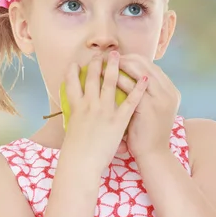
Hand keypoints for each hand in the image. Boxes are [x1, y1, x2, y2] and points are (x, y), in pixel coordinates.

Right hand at [62, 52, 148, 171]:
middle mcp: (89, 105)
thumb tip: (78, 113)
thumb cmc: (75, 152)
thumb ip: (76, 118)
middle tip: (101, 53)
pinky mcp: (118, 120)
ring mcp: (104, 111)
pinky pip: (131, 101)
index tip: (76, 62)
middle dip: (97, 63)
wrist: (81, 162)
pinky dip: (138, 89)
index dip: (73, 71)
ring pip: (110, 83)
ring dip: (115, 67)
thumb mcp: (72, 130)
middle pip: (93, 78)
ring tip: (118, 55)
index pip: (71, 84)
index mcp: (76, 108)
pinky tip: (144, 79)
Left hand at [109, 53, 180, 159]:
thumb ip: (148, 94)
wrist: (152, 154)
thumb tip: (132, 78)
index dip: (132, 59)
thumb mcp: (155, 109)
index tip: (117, 58)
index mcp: (171, 91)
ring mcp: (160, 99)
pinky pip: (130, 87)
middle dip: (125, 59)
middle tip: (108, 57)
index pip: (150, 66)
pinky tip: (103, 77)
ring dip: (119, 64)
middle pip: (145, 64)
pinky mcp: (148, 107)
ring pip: (137, 71)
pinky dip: (117, 79)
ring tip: (102, 63)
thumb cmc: (148, 133)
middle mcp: (168, 92)